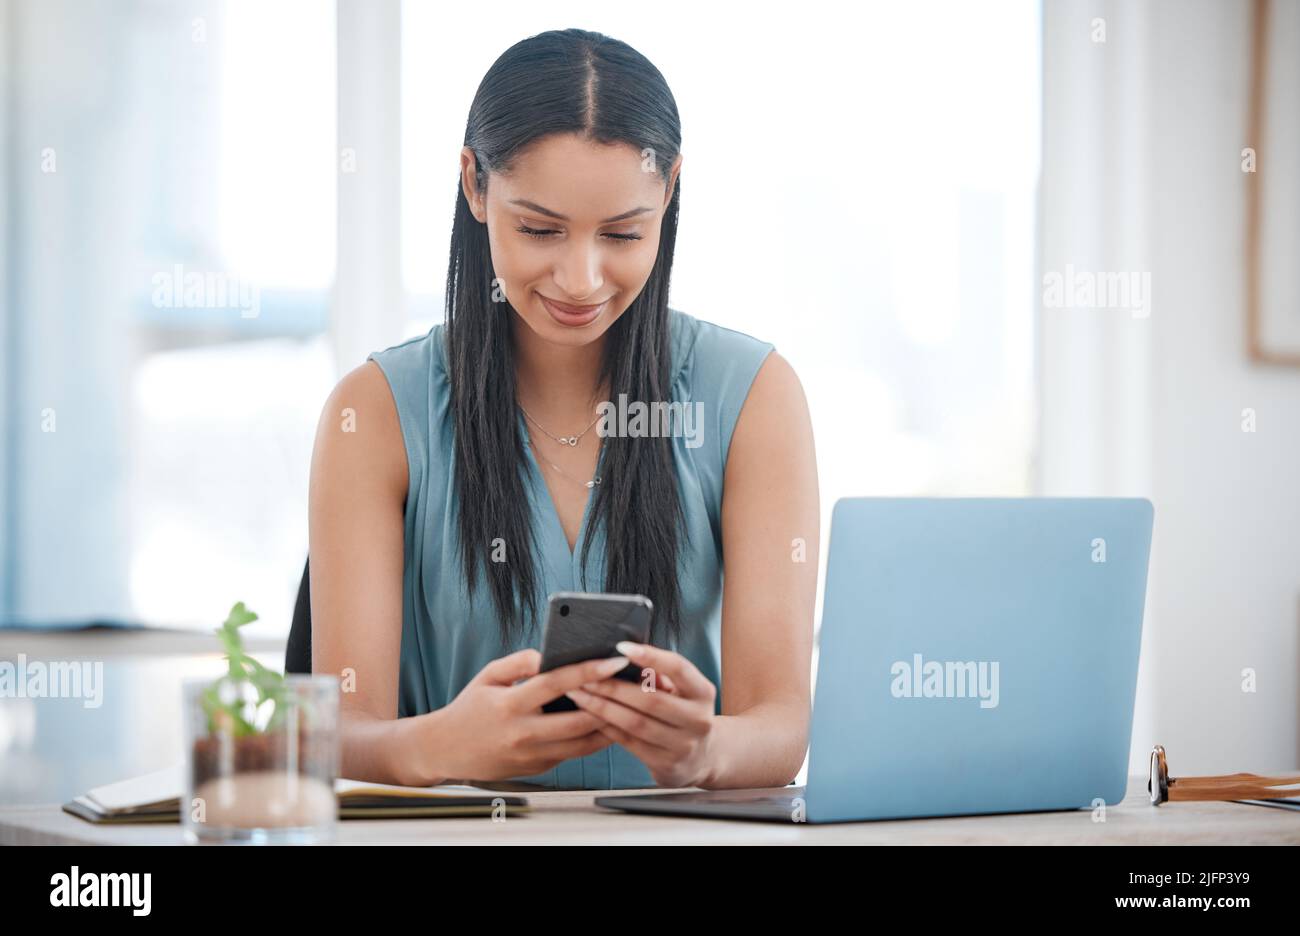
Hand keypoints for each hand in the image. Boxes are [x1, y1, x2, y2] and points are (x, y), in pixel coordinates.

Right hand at [430, 649, 628, 781]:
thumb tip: (552, 655)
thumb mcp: (488, 675)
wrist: (446, 749)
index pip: (556, 684)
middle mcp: (522, 734)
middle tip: (633, 685)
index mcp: (510, 705)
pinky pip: (573, 754)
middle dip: (610, 703)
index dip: (588, 671)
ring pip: (582, 744)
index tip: (614, 659)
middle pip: (578, 721)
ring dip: (609, 725)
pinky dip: (592, 739)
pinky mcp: (538, 769)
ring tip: (629, 705)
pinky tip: (608, 722)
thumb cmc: (470, 707)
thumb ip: (521, 662)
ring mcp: (531, 756)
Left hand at [564, 641, 717, 788]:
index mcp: (703, 693)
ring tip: (580, 695)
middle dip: (613, 687)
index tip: (621, 647)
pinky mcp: (666, 765)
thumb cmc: (683, 713)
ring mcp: (683, 746)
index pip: (678, 668)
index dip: (651, 656)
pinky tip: (589, 717)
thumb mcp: (682, 691)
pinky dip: (607, 728)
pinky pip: (629, 743)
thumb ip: (660, 674)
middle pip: (650, 700)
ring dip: (603, 708)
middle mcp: (698, 720)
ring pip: (636, 724)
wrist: (702, 758)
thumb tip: (627, 658)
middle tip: (585, 676)